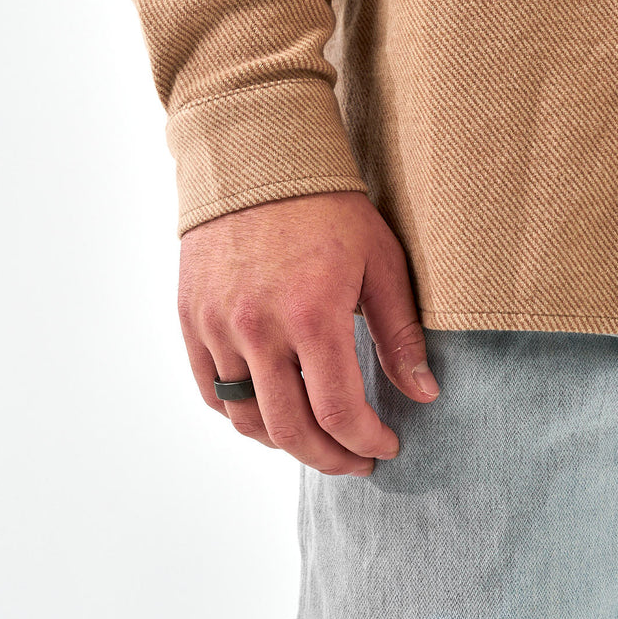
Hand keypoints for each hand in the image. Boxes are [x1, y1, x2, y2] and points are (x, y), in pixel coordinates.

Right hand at [178, 190, 439, 477]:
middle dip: (330, 458)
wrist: (256, 159)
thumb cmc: (325, 206)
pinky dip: (240, 412)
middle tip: (355, 459)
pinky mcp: (192, 317)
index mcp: (311, 314)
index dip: (366, 442)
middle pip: (290, 431)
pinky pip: (212, 390)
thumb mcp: (379, 261)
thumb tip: (425, 394)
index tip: (386, 444)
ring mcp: (218, 325)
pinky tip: (269, 409)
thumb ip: (400, 333)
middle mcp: (257, 328)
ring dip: (285, 441)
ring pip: (247, 418)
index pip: (338, 413)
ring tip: (315, 437)